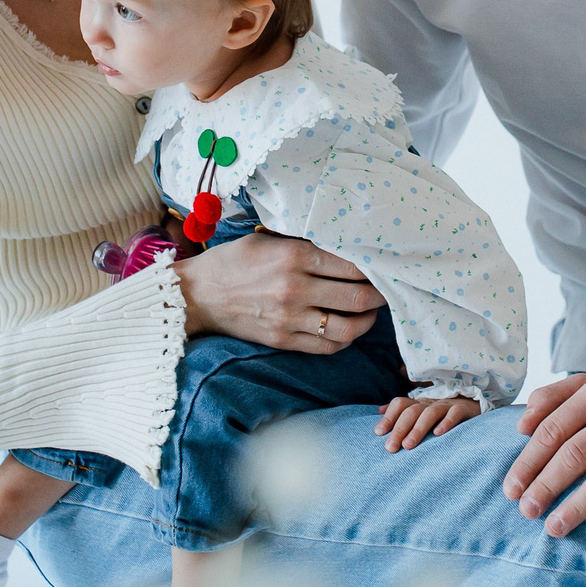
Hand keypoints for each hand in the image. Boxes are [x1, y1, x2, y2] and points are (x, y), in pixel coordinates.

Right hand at [172, 230, 384, 352]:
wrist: (197, 295)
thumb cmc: (233, 261)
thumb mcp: (268, 239)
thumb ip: (304, 244)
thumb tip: (343, 247)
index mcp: (294, 256)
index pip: (352, 265)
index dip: (375, 267)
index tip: (384, 266)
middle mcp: (296, 289)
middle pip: (358, 298)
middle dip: (381, 295)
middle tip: (388, 289)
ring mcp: (290, 319)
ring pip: (348, 328)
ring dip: (368, 321)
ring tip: (371, 312)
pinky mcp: (284, 341)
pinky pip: (327, 347)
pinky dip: (344, 340)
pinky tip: (348, 329)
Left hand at [377, 395, 482, 451]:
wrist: (478, 404)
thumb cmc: (445, 413)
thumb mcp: (423, 412)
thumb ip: (402, 412)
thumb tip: (378, 411)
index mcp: (420, 404)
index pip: (400, 404)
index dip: (389, 416)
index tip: (378, 433)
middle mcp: (432, 403)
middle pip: (412, 411)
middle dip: (399, 429)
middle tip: (391, 448)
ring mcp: (449, 405)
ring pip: (430, 413)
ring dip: (418, 429)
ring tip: (408, 445)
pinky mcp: (466, 409)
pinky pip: (455, 413)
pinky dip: (447, 423)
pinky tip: (438, 434)